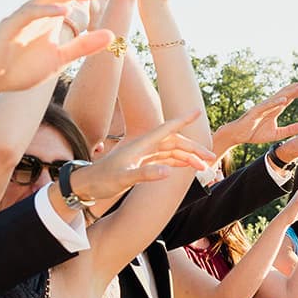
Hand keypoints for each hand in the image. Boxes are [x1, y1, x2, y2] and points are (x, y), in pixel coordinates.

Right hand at [0, 0, 114, 103]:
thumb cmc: (22, 67)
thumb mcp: (60, 57)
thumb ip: (84, 45)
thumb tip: (111, 34)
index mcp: (51, 15)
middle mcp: (39, 10)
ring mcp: (25, 15)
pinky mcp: (12, 24)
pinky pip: (31, 13)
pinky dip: (49, 11)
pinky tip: (65, 11)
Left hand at [70, 110, 215, 200]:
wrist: (86, 185)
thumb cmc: (102, 179)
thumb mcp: (123, 178)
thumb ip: (146, 174)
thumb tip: (168, 172)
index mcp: (142, 144)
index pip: (167, 129)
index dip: (183, 120)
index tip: (198, 112)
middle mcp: (145, 146)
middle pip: (175, 142)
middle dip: (194, 148)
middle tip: (210, 157)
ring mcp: (144, 154)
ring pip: (172, 151)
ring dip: (188, 157)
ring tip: (204, 167)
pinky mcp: (142, 163)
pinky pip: (165, 159)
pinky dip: (178, 162)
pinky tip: (188, 166)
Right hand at [213, 79, 297, 152]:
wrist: (238, 135)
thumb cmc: (255, 133)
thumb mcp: (277, 133)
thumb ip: (291, 129)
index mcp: (276, 108)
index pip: (292, 97)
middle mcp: (271, 104)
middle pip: (288, 92)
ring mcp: (264, 106)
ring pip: (279, 96)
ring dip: (290, 91)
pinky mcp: (256, 111)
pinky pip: (267, 106)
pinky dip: (276, 102)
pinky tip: (284, 100)